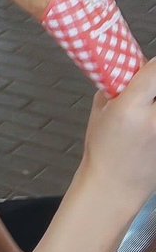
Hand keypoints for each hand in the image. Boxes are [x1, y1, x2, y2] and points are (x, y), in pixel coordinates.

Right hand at [80, 58, 155, 203]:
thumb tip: (134, 69)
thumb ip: (118, 86)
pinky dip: (155, 119)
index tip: (149, 68)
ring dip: (155, 105)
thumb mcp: (101, 110)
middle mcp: (155, 119)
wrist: (116, 185)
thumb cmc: (105, 151)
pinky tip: (149, 129)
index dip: (152, 66)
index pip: (155, 69)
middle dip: (154, 87)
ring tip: (147, 115)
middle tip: (146, 96)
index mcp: (131, 108)